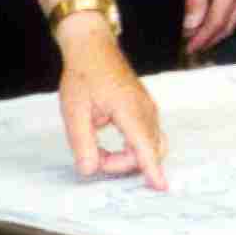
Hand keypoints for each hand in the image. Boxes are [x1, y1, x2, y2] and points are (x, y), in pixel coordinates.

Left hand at [52, 16, 167, 188]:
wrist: (94, 48)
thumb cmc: (83, 76)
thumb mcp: (74, 111)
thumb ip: (82, 142)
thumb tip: (89, 169)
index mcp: (129, 109)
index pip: (143, 146)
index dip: (151, 169)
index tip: (161, 187)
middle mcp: (145, 110)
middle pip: (148, 150)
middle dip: (124, 163)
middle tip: (93, 157)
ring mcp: (149, 108)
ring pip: (150, 144)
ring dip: (128, 156)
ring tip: (99, 150)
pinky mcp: (146, 109)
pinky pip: (147, 136)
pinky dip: (132, 147)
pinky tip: (110, 142)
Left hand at [177, 0, 235, 57]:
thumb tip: (191, 26)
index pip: (216, 22)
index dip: (202, 39)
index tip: (188, 49)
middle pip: (228, 25)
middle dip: (210, 40)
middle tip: (191, 49)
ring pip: (233, 18)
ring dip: (216, 31)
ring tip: (197, 39)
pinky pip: (234, 8)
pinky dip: (221, 18)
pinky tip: (208, 20)